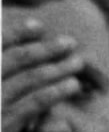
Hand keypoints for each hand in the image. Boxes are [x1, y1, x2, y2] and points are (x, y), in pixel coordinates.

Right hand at [2, 17, 83, 131]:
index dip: (14, 34)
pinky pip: (31, 104)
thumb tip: (9, 36)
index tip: (38, 26)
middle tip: (70, 42)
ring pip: (27, 80)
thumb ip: (5, 73)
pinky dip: (54, 91)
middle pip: (13, 60)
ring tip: (78, 62)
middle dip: (43, 49)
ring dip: (56, 68)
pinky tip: (72, 85)